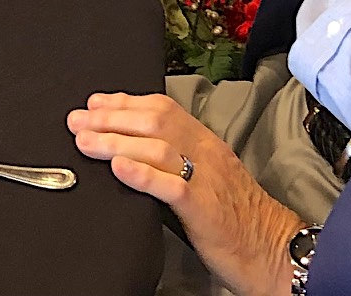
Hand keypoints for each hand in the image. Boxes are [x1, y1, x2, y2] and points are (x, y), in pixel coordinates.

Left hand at [68, 93, 301, 295]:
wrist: (273, 248)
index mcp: (205, 142)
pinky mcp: (205, 209)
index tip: (94, 103)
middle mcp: (205, 152)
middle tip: (76, 121)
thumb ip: (177, 159)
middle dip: (111, 118)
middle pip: (155, 121)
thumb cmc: (237, 217)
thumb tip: (132, 149)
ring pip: (158, 147)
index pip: (162, 108)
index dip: (125, 102)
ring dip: (116, 141)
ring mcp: (206, 179)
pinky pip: (172, 186)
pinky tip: (118, 168)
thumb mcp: (208, 176)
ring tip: (85, 142)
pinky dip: (142, 174)